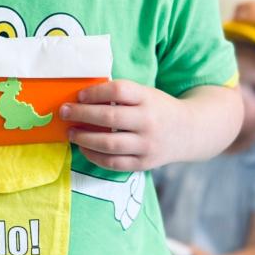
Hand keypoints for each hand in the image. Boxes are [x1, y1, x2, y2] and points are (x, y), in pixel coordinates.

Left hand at [59, 79, 185, 170]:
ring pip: (109, 144)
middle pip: (110, 117)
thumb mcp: (145, 93)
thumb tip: (82, 98)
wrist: (190, 132)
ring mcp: (147, 145)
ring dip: (84, 138)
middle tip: (64, 111)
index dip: (95, 92)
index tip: (79, 95)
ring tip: (70, 132)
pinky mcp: (144, 163)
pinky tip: (84, 148)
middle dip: (81, 114)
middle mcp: (148, 121)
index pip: (118, 91)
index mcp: (148, 98)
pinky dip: (95, 156)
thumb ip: (121, 95)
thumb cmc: (158, 108)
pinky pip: (114, 163)